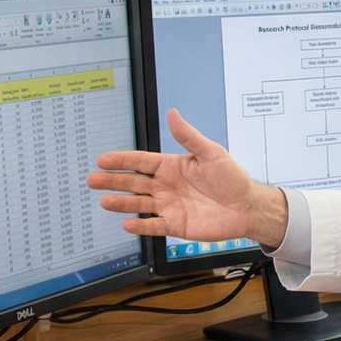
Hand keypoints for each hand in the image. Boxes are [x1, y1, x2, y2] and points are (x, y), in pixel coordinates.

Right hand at [87, 110, 289, 245]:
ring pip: (139, 204)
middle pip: (133, 182)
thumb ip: (189, 137)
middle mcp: (167, 186)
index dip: (121, 160)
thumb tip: (173, 114)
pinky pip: (154, 226)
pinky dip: (141, 226)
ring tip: (104, 201)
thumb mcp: (212, 153)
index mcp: (172, 166)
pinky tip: (127, 224)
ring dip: (121, 202)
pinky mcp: (176, 224)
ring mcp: (169, 205)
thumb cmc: (233, 179)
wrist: (248, 207)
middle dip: (112, 180)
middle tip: (92, 179)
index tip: (103, 159)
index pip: (141, 161)